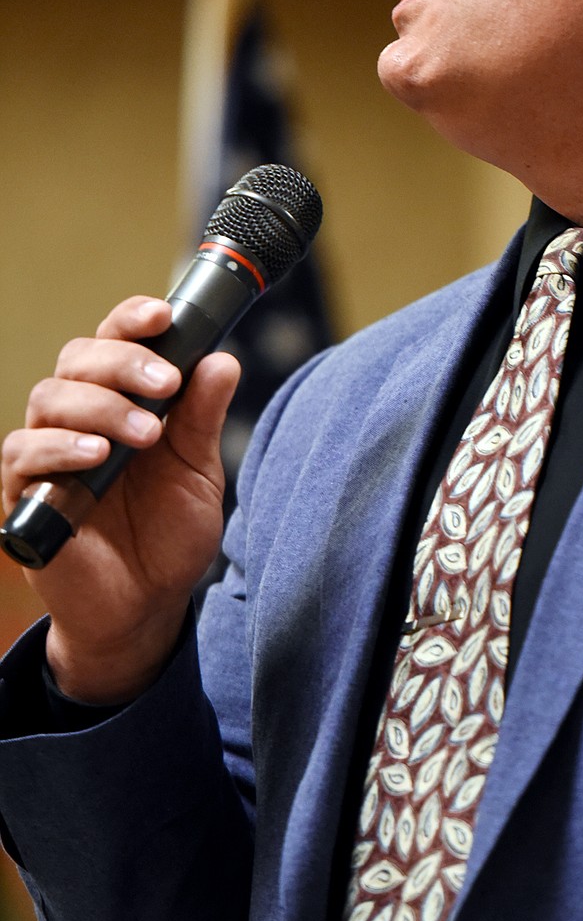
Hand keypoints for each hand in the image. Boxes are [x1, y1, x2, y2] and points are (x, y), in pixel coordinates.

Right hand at [1, 296, 240, 703]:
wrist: (145, 606)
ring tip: (147, 432)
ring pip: (50, 398)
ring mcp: (47, 452)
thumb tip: (222, 358)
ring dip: (101, 405)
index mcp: (122, 400)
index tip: (164, 314)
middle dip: (124, 362)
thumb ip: (203, 418)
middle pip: (79, 359)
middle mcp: (79, 416)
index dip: (132, 319)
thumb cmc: (168, 533)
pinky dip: (60, 447)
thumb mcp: (198, 472)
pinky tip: (97, 456)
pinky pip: (23, 452)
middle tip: (167, 383)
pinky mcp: (22, 492)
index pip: (114, 341)